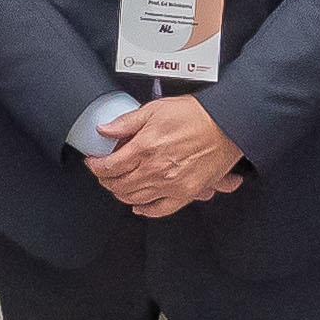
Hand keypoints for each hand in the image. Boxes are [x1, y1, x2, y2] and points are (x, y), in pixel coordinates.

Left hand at [92, 99, 246, 217]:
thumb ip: (126, 122)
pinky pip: (160, 209)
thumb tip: (104, 130)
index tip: (93, 162)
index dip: (96, 166)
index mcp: (145, 147)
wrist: (226, 125)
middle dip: (105, 180)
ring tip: (117, 185)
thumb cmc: (195, 114)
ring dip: (120, 193)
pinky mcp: (185, 193)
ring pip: (134, 198)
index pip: (109, 166)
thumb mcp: (155, 109)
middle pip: (119, 184)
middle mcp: (155, 169)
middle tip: (103, 174)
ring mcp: (170, 184)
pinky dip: (145, 210)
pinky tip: (138, 206)